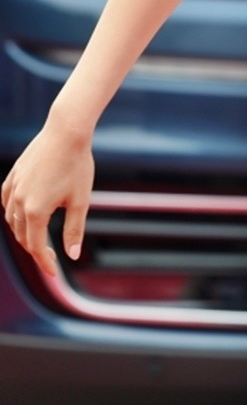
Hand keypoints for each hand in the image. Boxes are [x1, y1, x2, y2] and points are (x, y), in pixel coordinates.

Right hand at [1, 110, 94, 276]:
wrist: (66, 131)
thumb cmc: (77, 164)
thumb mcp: (80, 200)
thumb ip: (74, 230)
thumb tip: (72, 256)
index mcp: (35, 211)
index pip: (36, 247)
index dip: (45, 262)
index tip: (54, 273)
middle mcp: (18, 201)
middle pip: (22, 236)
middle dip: (36, 249)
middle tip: (51, 256)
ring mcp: (13, 188)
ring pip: (12, 221)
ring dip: (24, 233)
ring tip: (40, 238)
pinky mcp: (13, 176)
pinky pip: (6, 202)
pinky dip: (13, 214)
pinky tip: (23, 216)